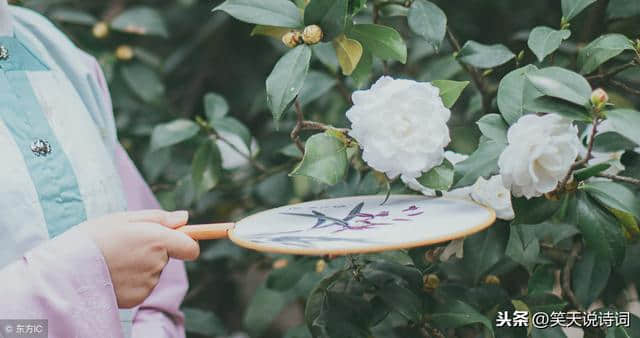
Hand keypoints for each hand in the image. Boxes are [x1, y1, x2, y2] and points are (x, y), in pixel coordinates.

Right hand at [77, 210, 199, 307]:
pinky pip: (142, 286)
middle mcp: (157, 263)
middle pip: (167, 257)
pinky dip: (132, 280)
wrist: (67, 268)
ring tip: (115, 259)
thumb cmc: (95, 237)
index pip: (190, 247)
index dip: (186, 242)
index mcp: (158, 240)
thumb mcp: (125, 218)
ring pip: (153, 272)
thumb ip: (159, 218)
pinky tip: (113, 273)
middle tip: (126, 244)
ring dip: (141, 265)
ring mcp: (148, 283)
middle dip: (153, 250)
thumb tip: (185, 218)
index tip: (178, 239)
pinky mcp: (137, 298)